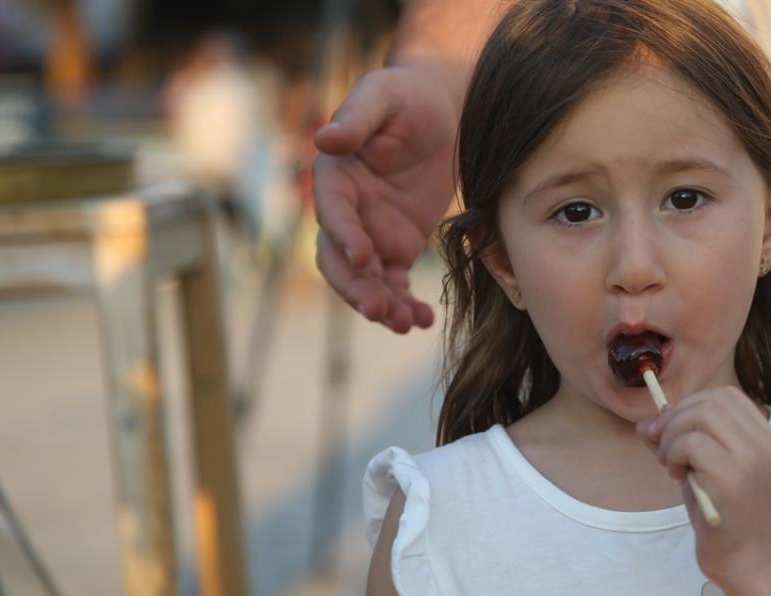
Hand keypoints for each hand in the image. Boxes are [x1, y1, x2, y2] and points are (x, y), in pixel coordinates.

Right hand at [312, 61, 460, 332]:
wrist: (446, 113)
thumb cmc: (408, 97)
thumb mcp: (383, 96)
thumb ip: (357, 120)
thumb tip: (325, 138)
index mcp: (336, 177)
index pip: (332, 211)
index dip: (344, 235)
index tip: (364, 255)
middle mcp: (347, 211)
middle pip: (338, 259)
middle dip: (356, 287)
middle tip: (380, 310)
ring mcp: (370, 234)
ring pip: (365, 281)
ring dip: (382, 306)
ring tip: (407, 324)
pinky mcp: (397, 249)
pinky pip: (395, 285)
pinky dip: (406, 305)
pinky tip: (423, 320)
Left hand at [638, 387, 770, 584]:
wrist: (746, 561)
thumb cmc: (724, 517)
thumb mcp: (701, 471)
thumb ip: (679, 443)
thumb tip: (645, 423)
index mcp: (763, 437)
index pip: (725, 396)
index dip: (691, 405)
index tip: (671, 430)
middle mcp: (763, 442)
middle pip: (709, 401)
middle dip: (674, 418)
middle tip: (662, 448)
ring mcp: (751, 458)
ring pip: (699, 416)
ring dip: (672, 436)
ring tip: (670, 463)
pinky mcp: (732, 477)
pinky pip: (691, 443)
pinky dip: (673, 454)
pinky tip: (676, 475)